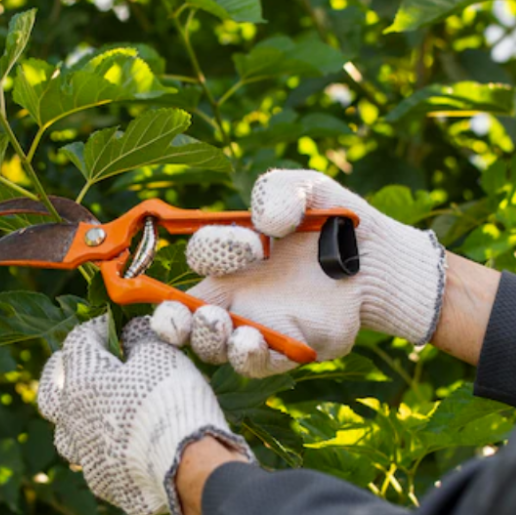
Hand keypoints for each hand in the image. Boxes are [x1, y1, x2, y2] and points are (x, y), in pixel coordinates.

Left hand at [37, 316, 252, 514]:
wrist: (187, 466)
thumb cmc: (170, 401)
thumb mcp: (159, 354)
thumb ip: (139, 336)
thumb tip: (132, 330)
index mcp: (81, 381)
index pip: (78, 341)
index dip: (97, 327)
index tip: (116, 324)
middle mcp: (72, 418)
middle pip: (51, 389)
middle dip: (63, 371)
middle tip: (80, 363)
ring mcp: (84, 453)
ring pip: (65, 430)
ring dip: (75, 414)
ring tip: (94, 407)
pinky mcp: (101, 480)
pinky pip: (91, 457)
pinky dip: (100, 444)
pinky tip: (118, 441)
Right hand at [151, 169, 445, 377]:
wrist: (382, 260)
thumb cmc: (336, 221)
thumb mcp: (308, 189)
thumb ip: (278, 191)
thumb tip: (266, 223)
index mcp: (232, 257)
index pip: (199, 258)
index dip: (212, 251)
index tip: (251, 244)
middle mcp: (236, 295)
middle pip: (184, 317)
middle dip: (172, 319)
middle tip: (181, 314)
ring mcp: (259, 326)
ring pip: (213, 346)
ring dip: (207, 339)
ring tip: (220, 325)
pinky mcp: (289, 349)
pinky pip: (257, 364)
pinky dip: (247, 357)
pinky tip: (250, 342)